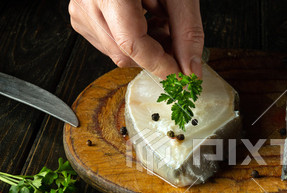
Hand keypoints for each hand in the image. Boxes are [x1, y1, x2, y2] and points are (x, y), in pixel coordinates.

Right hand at [68, 0, 203, 77]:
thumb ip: (187, 32)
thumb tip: (191, 70)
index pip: (133, 44)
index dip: (161, 65)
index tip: (182, 76)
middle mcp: (88, 1)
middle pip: (125, 54)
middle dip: (157, 55)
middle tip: (176, 40)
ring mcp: (80, 10)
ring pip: (118, 53)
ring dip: (147, 47)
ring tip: (160, 19)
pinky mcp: (81, 16)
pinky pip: (109, 44)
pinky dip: (134, 40)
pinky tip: (144, 19)